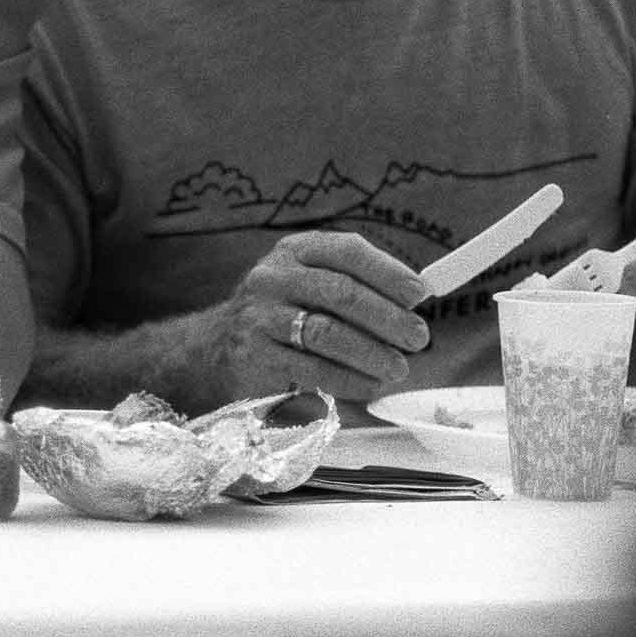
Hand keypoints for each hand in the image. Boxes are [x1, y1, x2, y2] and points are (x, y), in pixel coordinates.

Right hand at [206, 232, 429, 402]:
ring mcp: (261, 316)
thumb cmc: (282, 312)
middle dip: (387, 318)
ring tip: (399, 368)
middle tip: (418, 338)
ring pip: (328, 333)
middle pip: (341, 293)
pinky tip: (369, 385)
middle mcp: (274, 276)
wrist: (216, 347)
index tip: (419, 294)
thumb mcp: (308, 282)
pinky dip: (348, 380)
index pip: (347, 251)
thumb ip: (354, 284)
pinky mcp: (256, 356)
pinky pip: (312, 369)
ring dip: (372, 353)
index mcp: (295, 250)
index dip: (388, 272)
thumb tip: (413, 301)